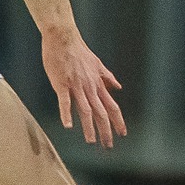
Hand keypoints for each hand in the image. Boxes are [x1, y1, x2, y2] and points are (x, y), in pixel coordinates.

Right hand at [40, 26, 126, 146]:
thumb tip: (118, 87)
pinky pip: (65, 101)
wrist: (63, 37)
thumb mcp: (97, 64)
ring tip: (91, 141)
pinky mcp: (62, 84)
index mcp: (98, 84)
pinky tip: (68, 126)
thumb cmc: (78, 51)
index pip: (112, 106)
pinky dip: (67, 113)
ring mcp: (76, 86)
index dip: (118, 121)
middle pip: (101, 112)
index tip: (122, 134)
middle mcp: (90, 87)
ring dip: (90, 127)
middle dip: (106, 130)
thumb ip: (107, 77)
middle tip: (108, 146)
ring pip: (86, 110)